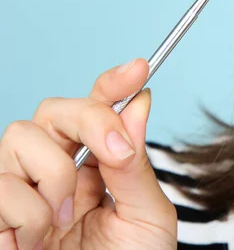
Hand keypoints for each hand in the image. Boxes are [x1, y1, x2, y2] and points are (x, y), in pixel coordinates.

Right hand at [0, 59, 176, 249]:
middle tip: (110, 157)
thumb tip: (139, 105)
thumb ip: (136, 165)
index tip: (140, 69)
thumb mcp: (145, 218)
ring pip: (19, 138)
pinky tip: (38, 242)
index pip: (99, 109)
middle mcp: (56, 169)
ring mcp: (20, 190)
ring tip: (65, 222)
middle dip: (86, 122)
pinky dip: (26, 214)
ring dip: (53, 178)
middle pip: (51, 109)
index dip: (115, 83)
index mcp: (97, 166)